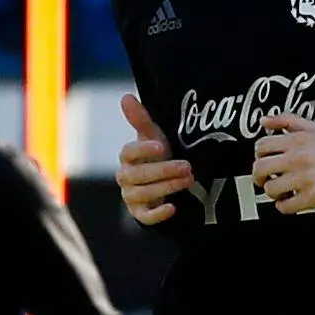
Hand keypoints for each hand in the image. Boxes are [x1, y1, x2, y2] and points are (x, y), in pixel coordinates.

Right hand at [115, 93, 193, 227]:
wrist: (163, 180)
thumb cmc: (156, 156)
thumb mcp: (152, 135)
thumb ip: (140, 118)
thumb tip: (125, 96)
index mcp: (127, 157)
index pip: (128, 152)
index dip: (143, 149)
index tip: (161, 146)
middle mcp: (125, 177)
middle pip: (138, 176)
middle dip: (163, 171)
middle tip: (186, 166)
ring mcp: (131, 196)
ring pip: (143, 194)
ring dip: (166, 187)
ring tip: (188, 180)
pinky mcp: (140, 213)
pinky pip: (144, 217)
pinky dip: (157, 214)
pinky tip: (172, 207)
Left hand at [249, 112, 314, 214]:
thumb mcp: (311, 127)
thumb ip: (286, 120)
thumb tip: (264, 121)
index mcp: (296, 141)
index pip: (261, 146)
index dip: (259, 154)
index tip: (263, 159)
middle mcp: (297, 159)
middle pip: (260, 169)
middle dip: (259, 175)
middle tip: (265, 178)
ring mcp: (303, 179)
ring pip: (271, 189)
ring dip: (273, 191)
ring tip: (281, 188)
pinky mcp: (311, 196)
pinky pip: (285, 206)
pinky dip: (284, 205)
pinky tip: (289, 199)